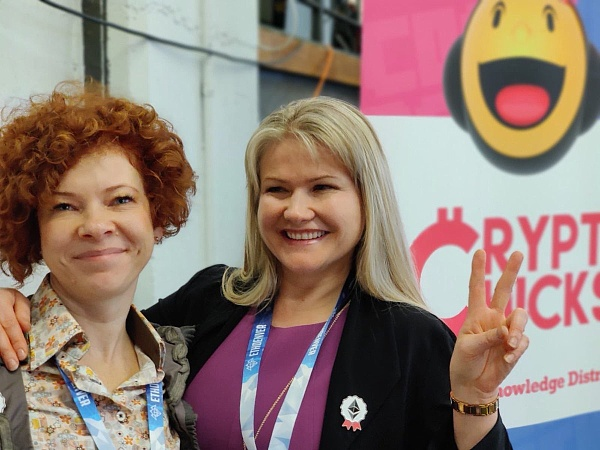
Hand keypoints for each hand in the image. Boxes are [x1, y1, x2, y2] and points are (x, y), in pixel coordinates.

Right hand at [0, 288, 30, 370]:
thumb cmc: (5, 300)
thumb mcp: (18, 300)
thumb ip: (23, 313)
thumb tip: (26, 329)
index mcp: (2, 301)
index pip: (10, 323)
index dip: (16, 340)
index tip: (23, 354)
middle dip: (7, 350)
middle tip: (14, 364)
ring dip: (0, 352)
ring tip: (8, 363)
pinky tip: (0, 357)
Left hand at [450, 249, 528, 403]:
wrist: (474, 385)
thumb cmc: (465, 362)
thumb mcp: (469, 348)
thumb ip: (487, 337)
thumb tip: (506, 330)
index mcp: (476, 315)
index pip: (476, 288)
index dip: (478, 270)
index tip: (480, 251)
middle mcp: (493, 318)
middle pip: (504, 290)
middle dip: (511, 271)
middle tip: (518, 253)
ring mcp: (507, 330)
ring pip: (520, 317)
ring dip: (516, 330)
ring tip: (509, 345)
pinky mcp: (517, 345)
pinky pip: (523, 341)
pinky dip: (516, 350)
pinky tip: (506, 359)